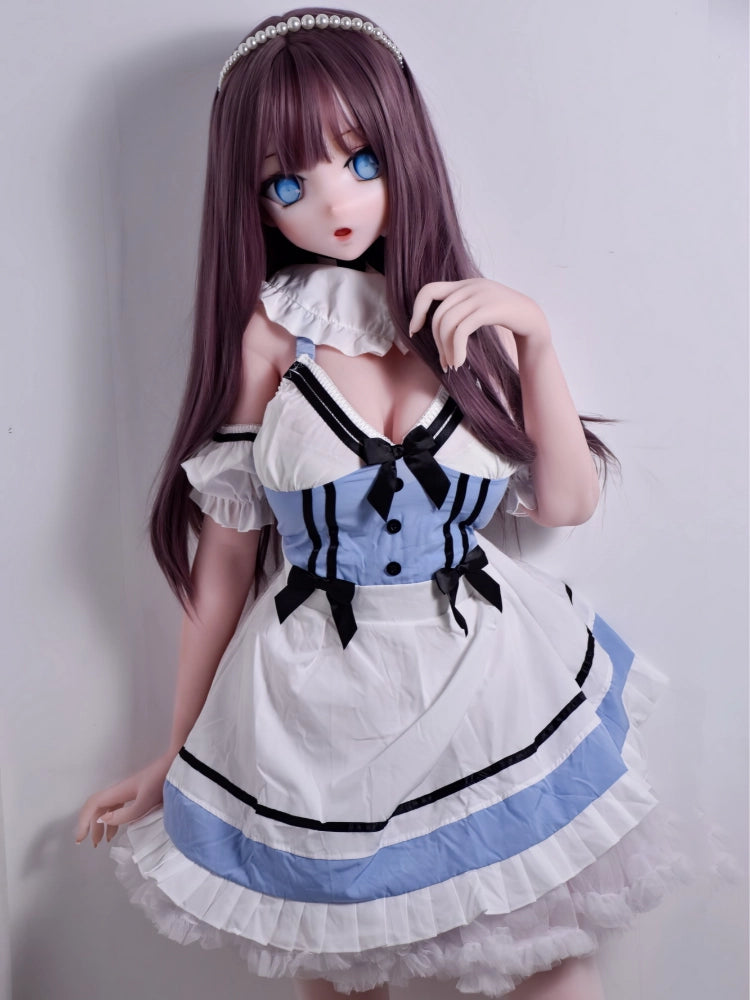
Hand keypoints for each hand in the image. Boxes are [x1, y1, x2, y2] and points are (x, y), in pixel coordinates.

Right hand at [74, 750, 174, 846]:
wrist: (179, 764)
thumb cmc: (163, 781)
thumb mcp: (145, 801)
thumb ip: (126, 813)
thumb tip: (102, 820)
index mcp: (119, 791)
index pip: (93, 805)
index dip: (84, 821)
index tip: (81, 839)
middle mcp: (120, 790)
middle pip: (98, 807)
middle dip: (92, 826)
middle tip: (94, 844)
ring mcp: (129, 790)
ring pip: (108, 807)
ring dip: (102, 823)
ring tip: (105, 840)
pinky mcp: (138, 792)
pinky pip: (119, 806)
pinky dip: (115, 819)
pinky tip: (120, 829)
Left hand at [409, 278, 550, 370]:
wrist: (533, 319)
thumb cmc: (502, 318)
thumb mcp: (477, 309)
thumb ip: (459, 310)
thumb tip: (433, 327)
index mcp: (464, 285)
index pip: (429, 290)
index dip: (417, 309)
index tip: (415, 329)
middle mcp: (470, 286)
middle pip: (439, 315)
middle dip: (436, 343)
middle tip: (444, 363)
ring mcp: (480, 295)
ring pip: (447, 323)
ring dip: (446, 349)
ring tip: (453, 365)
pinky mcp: (489, 309)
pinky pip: (461, 330)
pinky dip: (456, 349)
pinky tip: (460, 362)